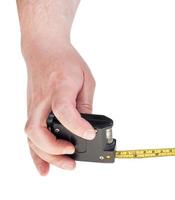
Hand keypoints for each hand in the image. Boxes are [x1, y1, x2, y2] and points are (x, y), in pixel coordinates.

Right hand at [23, 42, 95, 174]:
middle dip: (55, 150)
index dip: (77, 126)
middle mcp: (42, 100)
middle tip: (73, 156)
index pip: (64, 111)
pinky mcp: (31, 111)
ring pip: (32, 138)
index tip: (89, 134)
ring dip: (47, 156)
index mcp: (59, 87)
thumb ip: (86, 103)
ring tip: (65, 165)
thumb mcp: (86, 79)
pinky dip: (36, 154)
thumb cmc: (65, 61)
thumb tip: (88, 126)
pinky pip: (30, 136)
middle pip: (39, 131)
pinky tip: (45, 167)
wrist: (44, 49)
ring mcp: (33, 106)